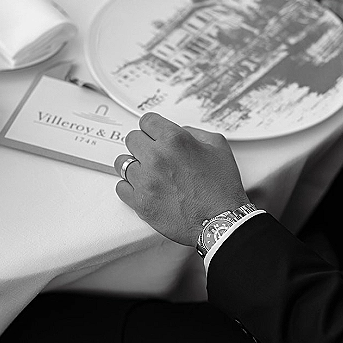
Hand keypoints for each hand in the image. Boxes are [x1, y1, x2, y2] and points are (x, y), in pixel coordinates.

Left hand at [114, 112, 248, 246]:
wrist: (221, 221)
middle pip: (132, 139)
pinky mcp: (140, 202)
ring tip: (149, 173)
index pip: (147, 121)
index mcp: (174, 140)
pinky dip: (130, 186)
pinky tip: (144, 187)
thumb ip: (194, 132)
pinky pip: (120, 186)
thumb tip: (178, 131)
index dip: (152, 128)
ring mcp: (145, 181)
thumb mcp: (218, 147)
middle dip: (143, 144)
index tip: (153, 133)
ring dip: (136, 165)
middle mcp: (156, 158)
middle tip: (154, 154)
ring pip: (123, 162)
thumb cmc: (222, 188)